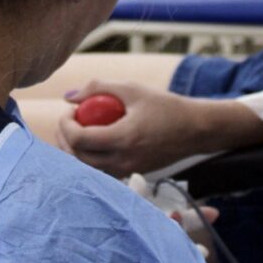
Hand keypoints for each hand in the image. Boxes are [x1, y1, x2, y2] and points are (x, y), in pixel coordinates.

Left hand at [56, 81, 216, 177]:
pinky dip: (90, 158)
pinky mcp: (132, 173)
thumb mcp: (132, 89)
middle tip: (69, 120)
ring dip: (75, 150)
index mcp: (123, 139)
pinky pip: (101, 171)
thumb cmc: (166, 106)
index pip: (79, 139)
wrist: (197, 130)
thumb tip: (69, 96)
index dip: (65, 124)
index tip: (70, 110)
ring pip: (87, 169)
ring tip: (78, 129)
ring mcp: (128, 170)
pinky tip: (94, 140)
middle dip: (65, 138)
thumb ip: (98, 88)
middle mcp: (123, 160)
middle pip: (77, 158)